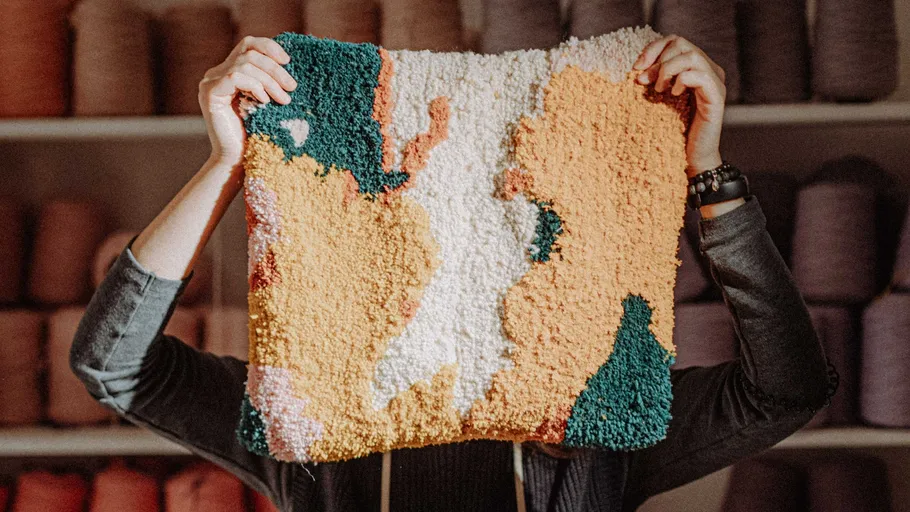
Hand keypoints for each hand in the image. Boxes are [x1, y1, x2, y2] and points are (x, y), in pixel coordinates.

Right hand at [198, 36, 297, 169]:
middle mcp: (216, 73)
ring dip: (270, 81)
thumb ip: (268, 80)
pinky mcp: (210, 93)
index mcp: (229, 71)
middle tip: (292, 87)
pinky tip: (265, 102)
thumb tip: (288, 62)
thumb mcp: (266, 101)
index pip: (248, 45)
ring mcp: (210, 82)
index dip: (269, 47)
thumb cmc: (255, 133)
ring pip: (245, 64)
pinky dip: (255, 86)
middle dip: (275, 69)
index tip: (288, 61)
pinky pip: (235, 77)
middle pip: (249, 53)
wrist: (237, 159)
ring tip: (284, 100)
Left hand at [633, 35, 725, 177]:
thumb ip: (655, 79)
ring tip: (659, 89)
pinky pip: (700, 76)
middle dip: (658, 60)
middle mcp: (709, 70)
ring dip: (668, 69)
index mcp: (695, 67)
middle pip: (682, 44)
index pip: (674, 41)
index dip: (653, 49)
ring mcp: (715, 82)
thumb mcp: (660, 99)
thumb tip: (637, 68)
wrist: (691, 157)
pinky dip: (682, 80)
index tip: (636, 68)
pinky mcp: (716, 97)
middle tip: (644, 81)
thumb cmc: (673, 130)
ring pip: (692, 56)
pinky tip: (674, 94)